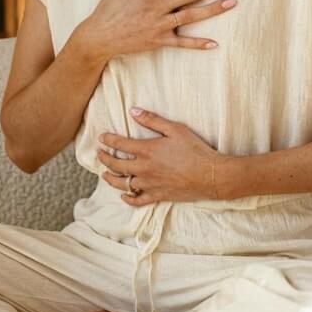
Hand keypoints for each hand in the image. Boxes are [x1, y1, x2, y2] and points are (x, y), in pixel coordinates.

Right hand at [76, 0, 239, 64]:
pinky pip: (182, 43)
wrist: (98, 37)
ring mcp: (159, 24)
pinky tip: (215, 43)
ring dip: (213, 8)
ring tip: (233, 1)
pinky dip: (198, 44)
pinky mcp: (158, 41)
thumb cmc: (109, 7)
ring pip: (191, 15)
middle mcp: (157, 6)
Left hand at [96, 108, 223, 205]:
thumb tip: (133, 111)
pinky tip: (124, 195)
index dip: (108, 140)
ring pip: (123, 184)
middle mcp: (144, 169)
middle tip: (99, 154)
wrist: (211, 175)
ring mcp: (150, 184)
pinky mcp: (158, 196)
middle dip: (104, 158)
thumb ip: (153, 120)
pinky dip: (128, 198)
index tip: (101, 137)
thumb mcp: (175, 129)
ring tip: (104, 174)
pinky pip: (138, 200)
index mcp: (147, 150)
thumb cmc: (195, 150)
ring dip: (111, 179)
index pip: (120, 144)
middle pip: (116, 165)